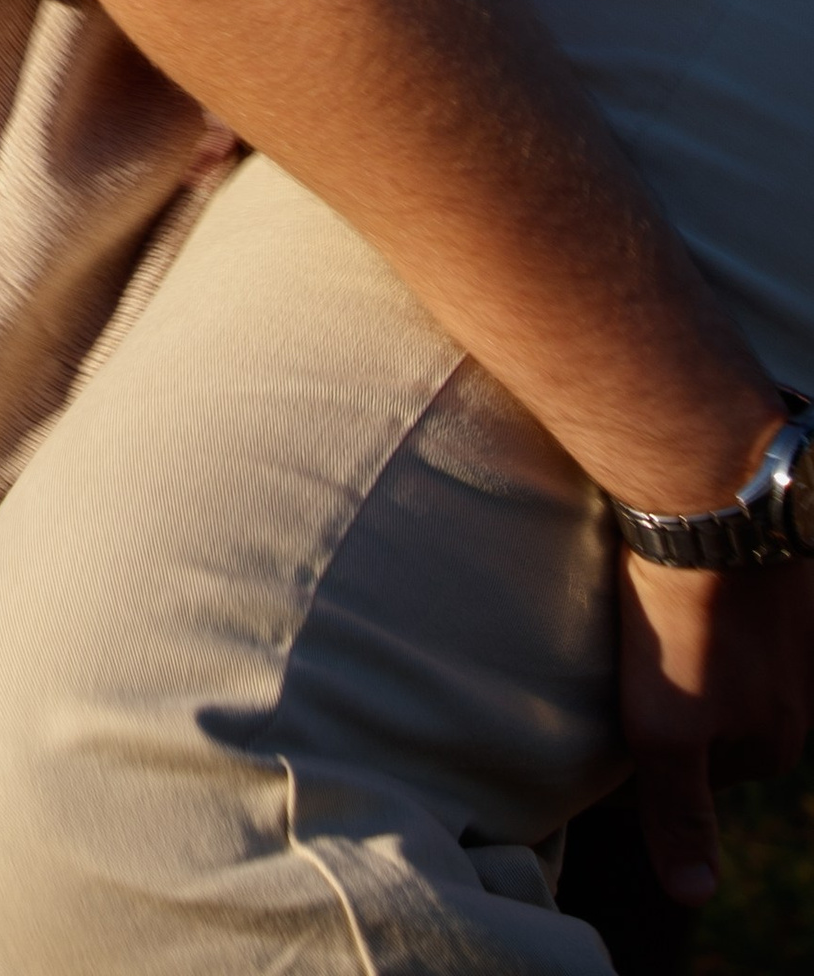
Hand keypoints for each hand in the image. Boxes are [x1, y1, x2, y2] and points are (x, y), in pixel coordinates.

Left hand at [620, 549, 813, 905]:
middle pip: (719, 716)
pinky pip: (733, 602)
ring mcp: (800, 632)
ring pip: (729, 659)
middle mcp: (802, 696)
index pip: (698, 772)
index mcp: (774, 744)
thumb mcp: (667, 729)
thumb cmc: (682, 617)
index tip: (601, 721)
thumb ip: (681, 811)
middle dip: (672, 699)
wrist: (714, 500)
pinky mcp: (785, 576)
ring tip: (639, 618)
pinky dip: (700, 597)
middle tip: (618, 665)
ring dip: (687, 645)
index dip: (642, 751)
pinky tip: (669, 574)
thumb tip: (694, 897)